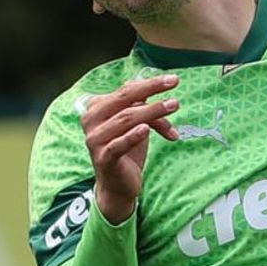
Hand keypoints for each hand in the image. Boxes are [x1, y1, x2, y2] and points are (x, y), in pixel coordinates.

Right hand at [81, 75, 180, 223]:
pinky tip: (146, 129)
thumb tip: (162, 89)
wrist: (118, 185)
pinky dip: (132, 136)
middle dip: (151, 89)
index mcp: (97, 107)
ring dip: (152, 111)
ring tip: (173, 106)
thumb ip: (143, 106)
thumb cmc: (127, 149)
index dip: (149, 84)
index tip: (173, 80)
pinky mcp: (103, 158)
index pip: (126, 90)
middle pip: (124, 98)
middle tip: (175, 84)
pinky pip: (118, 144)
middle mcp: (91, 120)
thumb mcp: (137, 124)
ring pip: (126, 118)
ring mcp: (95, 140)